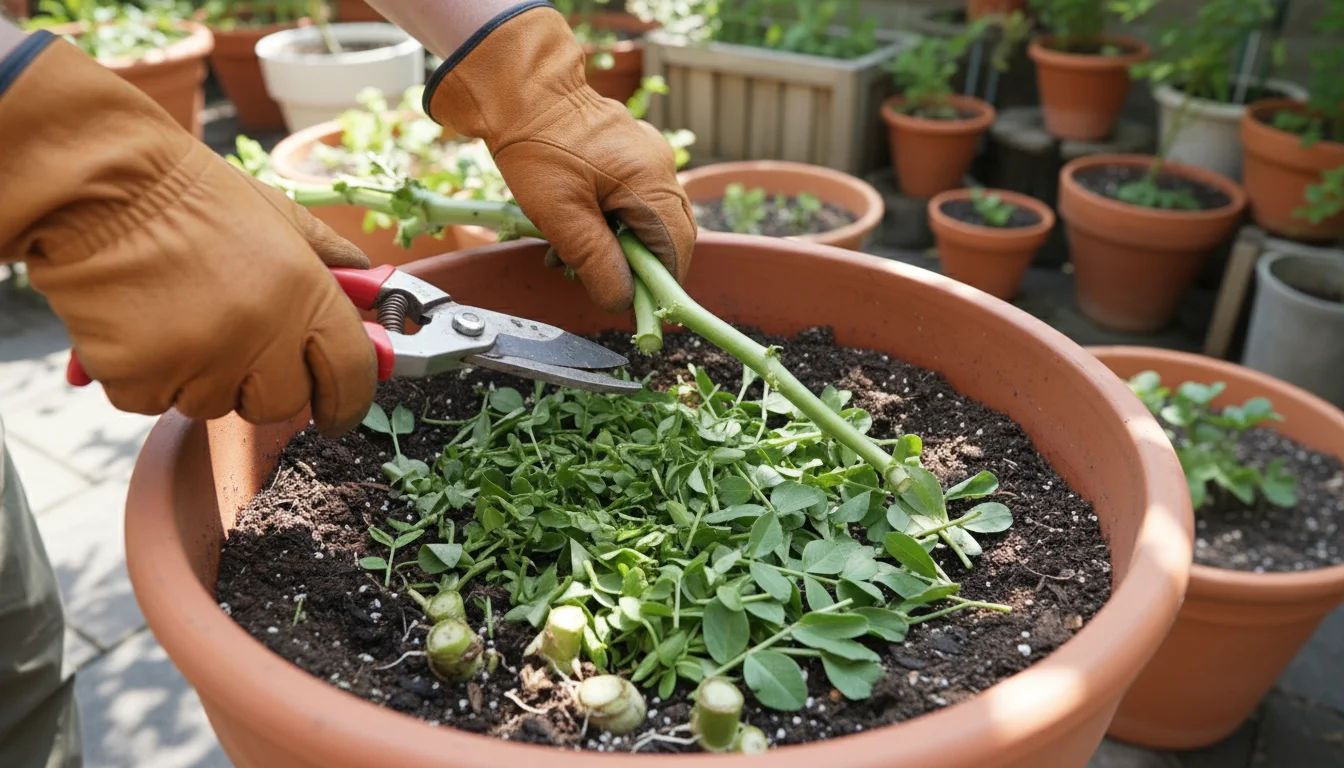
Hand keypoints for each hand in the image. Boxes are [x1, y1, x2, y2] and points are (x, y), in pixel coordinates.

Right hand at [0, 33, 376, 433]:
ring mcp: (198, 361)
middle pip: (282, 403)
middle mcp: (260, 335)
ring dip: (200, 376)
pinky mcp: (139, 378)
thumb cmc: (189, 196)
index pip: (352, 375)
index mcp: (305, 295)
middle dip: (264, 384)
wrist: (98, 182)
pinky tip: (138, 325)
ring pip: (213, 405)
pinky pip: (153, 401)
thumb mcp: (281, 216)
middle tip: (235, 339)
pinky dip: (146, 376)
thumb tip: (374, 292)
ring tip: (177, 314)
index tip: (338, 410)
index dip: (349, 400)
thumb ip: (332, 260)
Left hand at [422, 2, 695, 311]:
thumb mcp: (562, 216)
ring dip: (615, 246)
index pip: (677, 248)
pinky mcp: (629, 154)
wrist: (518, 89)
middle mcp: (660, 167)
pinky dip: (609, 222)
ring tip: (568, 255)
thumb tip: (622, 302)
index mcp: (652, 181)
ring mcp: (647, 157)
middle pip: (666, 235)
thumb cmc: (537, 148)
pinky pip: (632, 199)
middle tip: (596, 281)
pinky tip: (572, 228)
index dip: (661, 284)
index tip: (635, 306)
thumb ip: (596, 262)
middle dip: (635, 266)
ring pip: (646, 219)